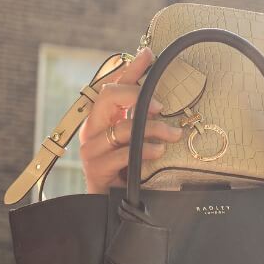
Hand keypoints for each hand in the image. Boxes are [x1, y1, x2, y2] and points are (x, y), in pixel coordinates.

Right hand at [78, 47, 183, 192]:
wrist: (109, 209)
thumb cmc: (125, 173)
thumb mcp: (137, 143)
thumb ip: (144, 122)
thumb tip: (164, 102)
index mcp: (101, 120)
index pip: (113, 85)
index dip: (130, 68)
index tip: (149, 55)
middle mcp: (92, 130)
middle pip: (108, 96)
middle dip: (137, 95)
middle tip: (161, 107)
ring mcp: (91, 149)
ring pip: (122, 127)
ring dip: (153, 129)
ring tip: (172, 136)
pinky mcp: (96, 169)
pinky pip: (123, 154)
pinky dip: (144, 151)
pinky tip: (158, 152)